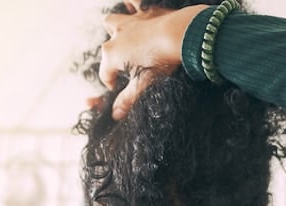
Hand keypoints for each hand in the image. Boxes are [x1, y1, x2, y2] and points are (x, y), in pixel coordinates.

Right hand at [100, 3, 207, 118]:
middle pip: (107, 48)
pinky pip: (132, 2)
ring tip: (125, 40)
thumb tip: (115, 115)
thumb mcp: (145, 85)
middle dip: (113, 58)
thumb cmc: (162, 62)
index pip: (105, 74)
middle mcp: (116, 35)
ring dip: (115, 31)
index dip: (111, 84)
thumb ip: (128, 99)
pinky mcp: (145, 11)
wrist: (181, 35)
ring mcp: (130, 21)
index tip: (118, 89)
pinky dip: (132, 5)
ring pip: (112, 22)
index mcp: (112, 54)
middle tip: (126, 67)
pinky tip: (134, 8)